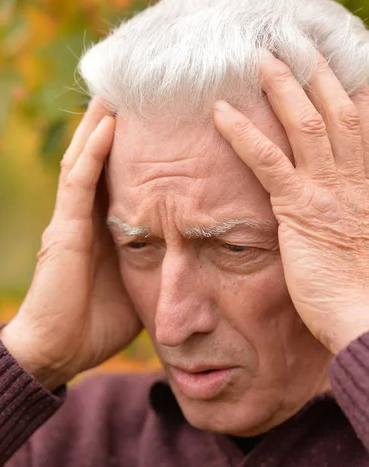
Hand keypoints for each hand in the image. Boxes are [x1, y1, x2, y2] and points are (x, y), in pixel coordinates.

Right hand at [0, 98, 141, 389]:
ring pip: (88, 158)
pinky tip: (109, 124)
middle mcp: (87, 217)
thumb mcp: (141, 287)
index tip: (167, 121)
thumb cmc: (99, 323)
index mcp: (106, 228)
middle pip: (103, 158)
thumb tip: (199, 260)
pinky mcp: (63, 232)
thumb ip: (160, 265)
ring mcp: (72, 220)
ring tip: (124, 88)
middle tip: (146, 88)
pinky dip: (94, 153)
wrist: (60, 350)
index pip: (123, 176)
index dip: (139, 147)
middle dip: (120, 122)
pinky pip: (78, 184)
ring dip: (104, 122)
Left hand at [213, 51, 368, 354]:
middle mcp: (354, 176)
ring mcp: (328, 189)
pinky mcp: (300, 209)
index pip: (361, 121)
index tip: (333, 65)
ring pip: (304, 125)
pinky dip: (243, 135)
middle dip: (315, 73)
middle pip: (335, 110)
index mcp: (368, 180)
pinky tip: (220, 114)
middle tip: (295, 44)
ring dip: (282, 87)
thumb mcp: (361, 234)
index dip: (346, 90)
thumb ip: (350, 206)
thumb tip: (333, 199)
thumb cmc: (362, 285)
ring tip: (260, 59)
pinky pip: (268, 162)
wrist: (363, 314)